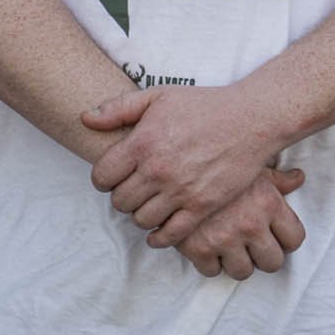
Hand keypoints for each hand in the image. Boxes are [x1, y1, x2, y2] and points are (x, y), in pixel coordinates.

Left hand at [83, 83, 287, 247]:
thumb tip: (85, 118)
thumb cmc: (202, 105)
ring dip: (140, 215)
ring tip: (147, 204)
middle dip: (121, 197)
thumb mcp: (157, 96)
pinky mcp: (203, 206)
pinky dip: (160, 237)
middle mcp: (158, 170)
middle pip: (120, 201)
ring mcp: (181, 191)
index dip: (102, 179)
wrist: (249, 120)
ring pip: (142, 220)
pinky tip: (159, 230)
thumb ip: (118, 108)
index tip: (111, 177)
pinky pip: (171, 234)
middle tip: (130, 191)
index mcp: (142, 142)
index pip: (102, 176)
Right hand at [171, 166, 307, 280]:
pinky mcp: (197, 248)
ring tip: (226, 245)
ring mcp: (224, 238)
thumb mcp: (251, 166)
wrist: (173, 162)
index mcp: (269, 203)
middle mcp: (251, 224)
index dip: (285, 240)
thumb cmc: (217, 161)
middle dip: (261, 255)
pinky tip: (204, 243)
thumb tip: (299, 177)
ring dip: (235, 261)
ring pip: (242, 272)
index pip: (294, 239)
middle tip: (249, 244)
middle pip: (272, 262)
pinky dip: (207, 261)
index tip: (273, 235)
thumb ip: (277, 179)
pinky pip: (211, 271)